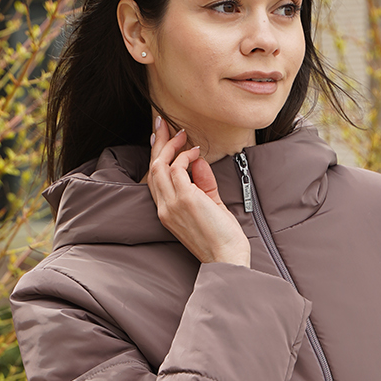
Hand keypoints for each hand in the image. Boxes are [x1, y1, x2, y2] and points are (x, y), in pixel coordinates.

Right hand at [146, 116, 251, 266]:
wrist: (227, 257)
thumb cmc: (220, 238)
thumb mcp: (210, 205)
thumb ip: (203, 183)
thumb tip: (198, 161)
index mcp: (167, 211)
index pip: (154, 178)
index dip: (157, 155)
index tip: (163, 137)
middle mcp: (165, 208)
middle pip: (153, 168)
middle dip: (159, 142)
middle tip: (164, 122)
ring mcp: (172, 204)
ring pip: (160, 166)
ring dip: (171, 146)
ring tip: (183, 135)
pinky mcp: (185, 200)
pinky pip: (177, 169)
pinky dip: (185, 156)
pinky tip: (196, 152)